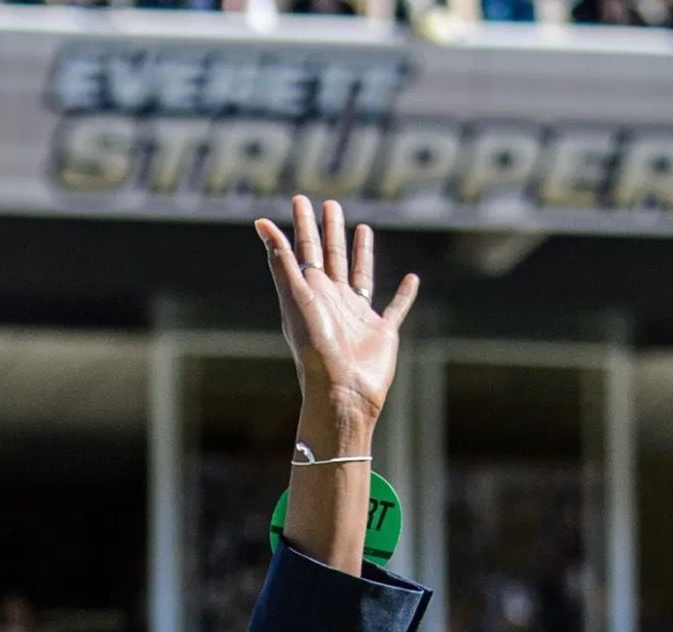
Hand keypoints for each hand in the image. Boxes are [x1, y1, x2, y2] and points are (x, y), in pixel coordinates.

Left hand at [254, 196, 417, 433]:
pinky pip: (396, 308)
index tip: (300, 200)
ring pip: (360, 276)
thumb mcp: (296, 297)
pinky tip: (411, 279)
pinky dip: (404, 295)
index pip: (305, 251)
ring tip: (363, 229)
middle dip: (330, 231)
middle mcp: (332, 302)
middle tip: (331, 204)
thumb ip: (282, 260)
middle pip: (331, 258)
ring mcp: (357, 317)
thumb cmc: (316, 346)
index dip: (303, 224)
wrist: (342, 391)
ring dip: (361, 253)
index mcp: (310, 293)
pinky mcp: (382, 332)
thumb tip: (261, 222)